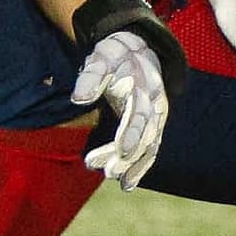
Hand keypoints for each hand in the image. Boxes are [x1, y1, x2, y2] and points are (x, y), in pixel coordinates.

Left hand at [67, 0, 187, 188]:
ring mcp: (156, 118)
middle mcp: (156, 105)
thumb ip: (92, 76)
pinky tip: (126, 184)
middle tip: (107, 171)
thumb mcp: (103, 57)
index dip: (131, 134)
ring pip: (148, 147)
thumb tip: (78, 98)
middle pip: (145, 136)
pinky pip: (149, 150)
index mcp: (146, 87)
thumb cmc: (117, 55)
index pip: (141, 115)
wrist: (138, 51)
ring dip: (133, 165)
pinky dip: (140, 168)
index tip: (121, 152)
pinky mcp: (151, 127)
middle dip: (128, 156)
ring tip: (115, 179)